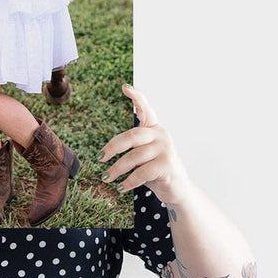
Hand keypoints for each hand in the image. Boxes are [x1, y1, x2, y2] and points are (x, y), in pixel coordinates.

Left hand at [99, 84, 195, 206]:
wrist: (178, 190)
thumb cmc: (156, 170)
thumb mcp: (144, 155)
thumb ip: (132, 148)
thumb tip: (104, 153)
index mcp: (154, 129)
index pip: (146, 109)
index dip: (137, 97)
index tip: (125, 87)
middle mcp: (161, 135)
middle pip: (132, 136)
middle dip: (113, 147)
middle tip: (100, 158)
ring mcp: (166, 149)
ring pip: (134, 157)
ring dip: (117, 169)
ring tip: (106, 178)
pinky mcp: (168, 165)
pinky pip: (142, 172)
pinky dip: (128, 181)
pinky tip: (121, 187)